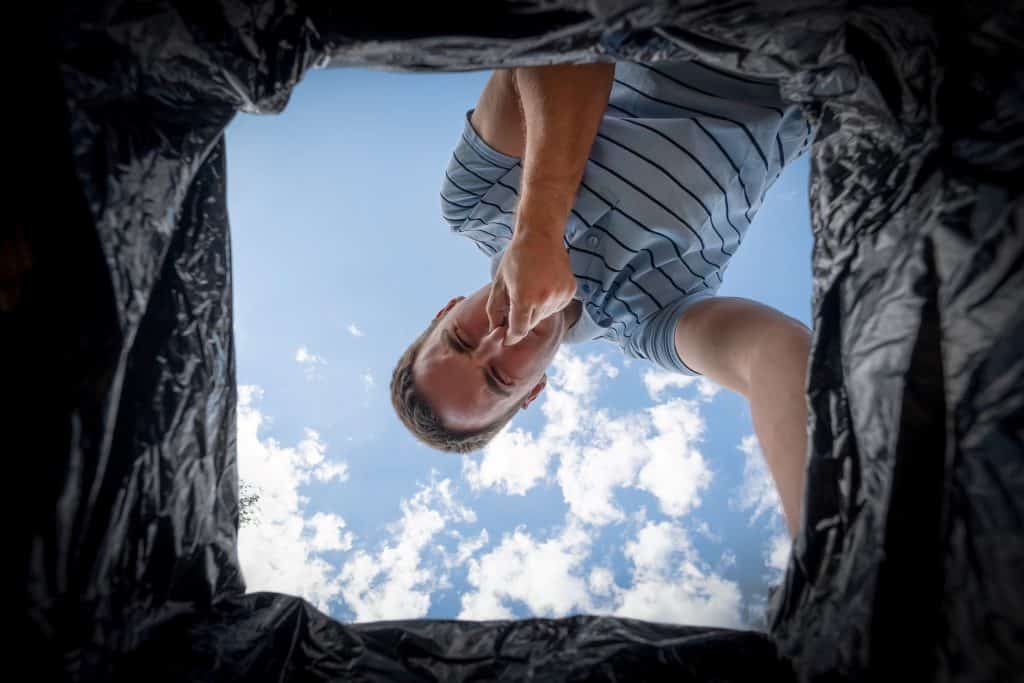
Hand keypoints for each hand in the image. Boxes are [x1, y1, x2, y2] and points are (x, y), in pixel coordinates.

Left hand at [486, 230, 576, 344]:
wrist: (541, 235)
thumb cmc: (516, 257)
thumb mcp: (499, 282)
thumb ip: (495, 309)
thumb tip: (495, 330)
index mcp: (524, 298)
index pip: (519, 330)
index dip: (511, 336)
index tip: (506, 338)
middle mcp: (544, 299)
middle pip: (531, 324)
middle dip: (522, 319)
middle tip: (517, 299)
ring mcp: (560, 295)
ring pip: (544, 316)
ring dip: (535, 309)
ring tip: (531, 286)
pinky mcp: (570, 291)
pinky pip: (556, 307)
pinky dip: (548, 302)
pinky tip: (543, 284)